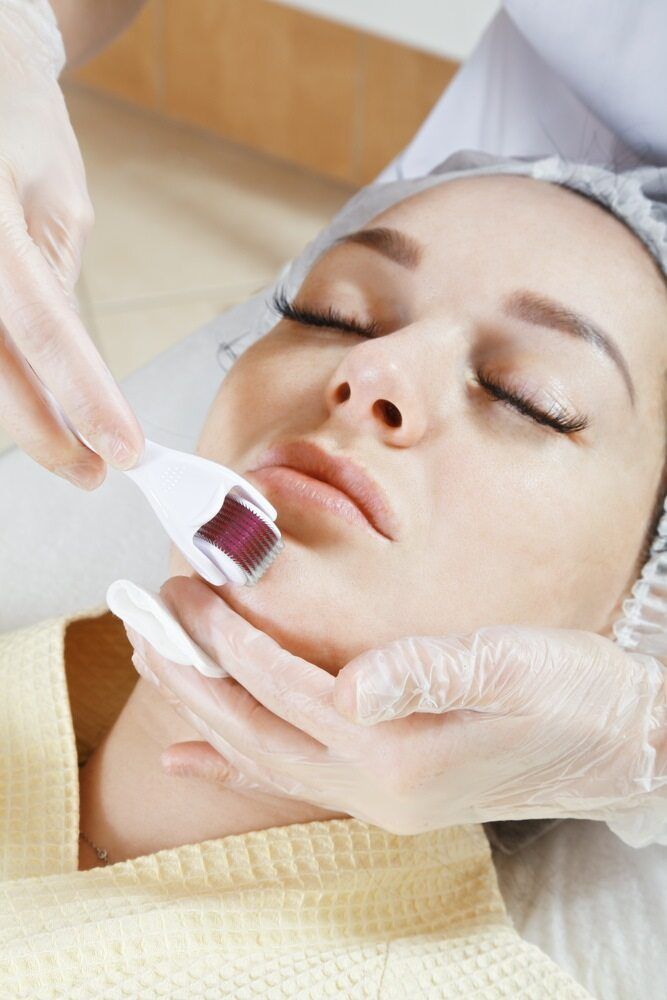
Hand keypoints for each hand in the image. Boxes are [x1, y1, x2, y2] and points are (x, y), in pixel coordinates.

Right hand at [0, 1, 142, 486]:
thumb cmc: (22, 136)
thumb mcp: (57, 207)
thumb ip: (55, 288)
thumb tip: (74, 379)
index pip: (44, 330)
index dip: (83, 399)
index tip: (122, 454)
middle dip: (46, 433)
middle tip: (92, 473)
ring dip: (22, 413)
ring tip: (69, 443)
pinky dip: (9, 381)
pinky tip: (35, 403)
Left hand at [125, 575, 666, 844]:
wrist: (617, 742)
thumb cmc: (570, 691)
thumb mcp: (510, 664)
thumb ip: (425, 671)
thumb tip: (348, 683)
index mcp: (397, 747)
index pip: (283, 686)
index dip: (227, 636)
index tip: (182, 587)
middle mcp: (373, 786)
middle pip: (252, 726)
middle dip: (188, 671)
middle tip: (136, 615)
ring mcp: (373, 796)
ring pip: (260, 752)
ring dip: (199, 706)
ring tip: (149, 659)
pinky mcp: (382, 789)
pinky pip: (287, 777)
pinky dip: (232, 762)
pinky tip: (191, 755)